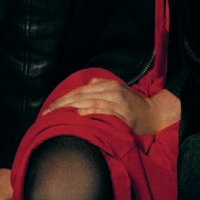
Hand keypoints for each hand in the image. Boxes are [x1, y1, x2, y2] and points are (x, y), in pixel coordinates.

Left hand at [43, 77, 176, 135]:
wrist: (152, 114)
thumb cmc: (131, 104)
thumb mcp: (117, 91)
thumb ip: (101, 87)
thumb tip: (86, 87)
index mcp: (108, 84)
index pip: (80, 91)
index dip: (63, 98)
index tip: (49, 107)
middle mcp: (112, 91)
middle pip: (82, 95)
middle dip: (62, 104)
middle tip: (47, 112)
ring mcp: (118, 102)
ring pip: (91, 102)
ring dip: (73, 107)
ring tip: (58, 113)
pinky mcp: (123, 115)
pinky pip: (105, 111)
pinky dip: (91, 112)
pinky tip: (80, 115)